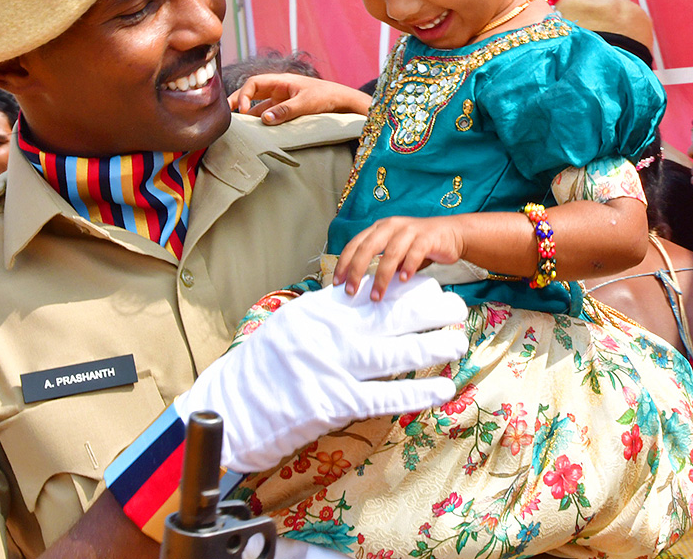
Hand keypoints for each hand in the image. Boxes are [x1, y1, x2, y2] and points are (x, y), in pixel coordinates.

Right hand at [175, 276, 467, 471]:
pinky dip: (418, 393)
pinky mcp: (335, 403)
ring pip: (394, 353)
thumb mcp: (292, 326)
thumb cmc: (263, 368)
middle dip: (430, 310)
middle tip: (459, 307)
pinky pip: (385, 396)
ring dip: (432, 347)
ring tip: (459, 342)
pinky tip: (444, 389)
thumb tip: (361, 301)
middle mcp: (330, 334)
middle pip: (390, 315)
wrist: (233, 407)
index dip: (408, 289)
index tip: (432, 286)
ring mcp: (333, 368)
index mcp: (320, 312)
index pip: (372, 292)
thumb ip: (328, 314)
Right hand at [228, 73, 370, 124]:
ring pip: (259, 105)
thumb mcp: (306, 104)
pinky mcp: (287, 109)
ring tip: (240, 127)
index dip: (244, 95)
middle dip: (238, 101)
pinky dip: (261, 120)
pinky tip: (257, 130)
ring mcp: (282, 99)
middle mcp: (279, 88)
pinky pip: (269, 113)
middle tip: (227, 115)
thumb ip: (285, 111)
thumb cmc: (326, 97)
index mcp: (281, 81)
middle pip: (252, 92)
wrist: (343, 102)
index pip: (254, 83)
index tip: (244, 111)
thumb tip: (265, 119)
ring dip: (250, 114)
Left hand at [334, 216, 466, 299]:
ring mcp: (410, 230)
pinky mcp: (427, 237)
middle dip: (357, 270)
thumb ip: (381, 260)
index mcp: (380, 228)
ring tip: (376, 295)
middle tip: (351, 291)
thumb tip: (362, 283)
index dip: (344, 262)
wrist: (451, 233)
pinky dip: (408, 266)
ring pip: (390, 253)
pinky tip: (404, 279)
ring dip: (381, 276)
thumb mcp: (396, 249)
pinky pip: (415, 252)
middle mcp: (392, 226)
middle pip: (368, 247)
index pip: (355, 243)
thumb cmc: (420, 244)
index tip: (338, 282)